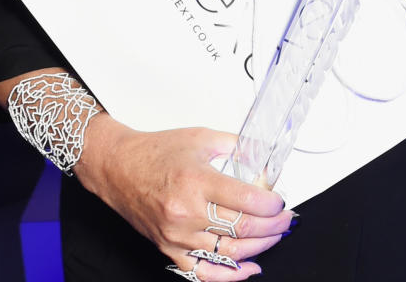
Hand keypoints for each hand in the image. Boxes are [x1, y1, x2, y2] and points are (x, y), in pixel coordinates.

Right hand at [75, 115, 295, 279]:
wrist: (118, 167)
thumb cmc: (157, 152)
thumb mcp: (202, 137)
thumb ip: (238, 146)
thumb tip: (266, 159)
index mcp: (197, 181)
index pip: (247, 201)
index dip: (272, 205)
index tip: (282, 201)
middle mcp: (187, 212)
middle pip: (242, 229)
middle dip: (274, 226)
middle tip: (287, 219)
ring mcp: (177, 235)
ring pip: (229, 253)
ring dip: (260, 247)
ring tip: (275, 237)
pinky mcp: (169, 248)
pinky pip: (202, 272)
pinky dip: (229, 275)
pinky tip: (249, 268)